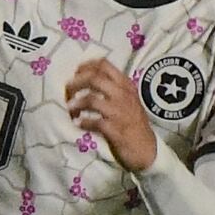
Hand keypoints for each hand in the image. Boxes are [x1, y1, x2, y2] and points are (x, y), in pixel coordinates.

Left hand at [64, 57, 157, 171]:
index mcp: (126, 86)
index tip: (75, 72)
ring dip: (76, 104)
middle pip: (94, 78)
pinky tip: (78, 124)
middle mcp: (123, 96)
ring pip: (91, 99)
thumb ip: (112, 88)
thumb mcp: (128, 100)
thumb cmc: (133, 123)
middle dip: (76, 83)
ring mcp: (120, 113)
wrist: (146, 150)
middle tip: (67, 91)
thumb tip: (86, 77)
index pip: (105, 65)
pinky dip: (82, 122)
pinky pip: (94, 122)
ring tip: (70, 109)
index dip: (85, 66)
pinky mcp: (115, 130)